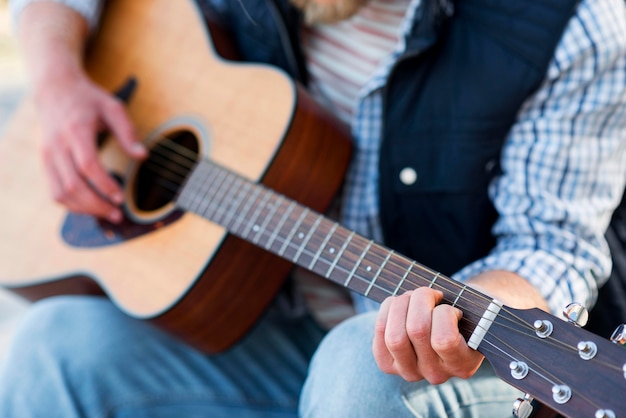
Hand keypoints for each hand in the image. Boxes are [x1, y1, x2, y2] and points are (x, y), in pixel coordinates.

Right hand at [35, 74, 145, 222]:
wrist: (55, 89)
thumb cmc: (88, 100)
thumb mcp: (113, 107)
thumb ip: (128, 132)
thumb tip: (143, 156)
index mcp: (76, 130)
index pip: (87, 165)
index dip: (104, 185)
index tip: (120, 198)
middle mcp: (57, 145)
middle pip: (73, 185)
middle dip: (96, 205)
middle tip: (117, 214)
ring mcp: (47, 155)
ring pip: (60, 193)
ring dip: (84, 209)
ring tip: (107, 213)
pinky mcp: (44, 162)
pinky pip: (54, 191)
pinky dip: (72, 204)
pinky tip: (91, 206)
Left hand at [372, 288, 483, 383]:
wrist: (452, 327)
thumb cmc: (468, 313)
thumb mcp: (479, 311)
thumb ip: (475, 311)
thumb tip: (456, 304)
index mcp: (463, 365)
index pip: (444, 340)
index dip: (445, 313)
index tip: (453, 308)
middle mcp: (436, 374)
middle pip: (416, 331)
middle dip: (421, 299)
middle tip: (431, 293)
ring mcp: (410, 372)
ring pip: (394, 335)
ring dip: (402, 304)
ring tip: (413, 297)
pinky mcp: (388, 364)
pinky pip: (380, 333)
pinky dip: (387, 310)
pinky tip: (400, 304)